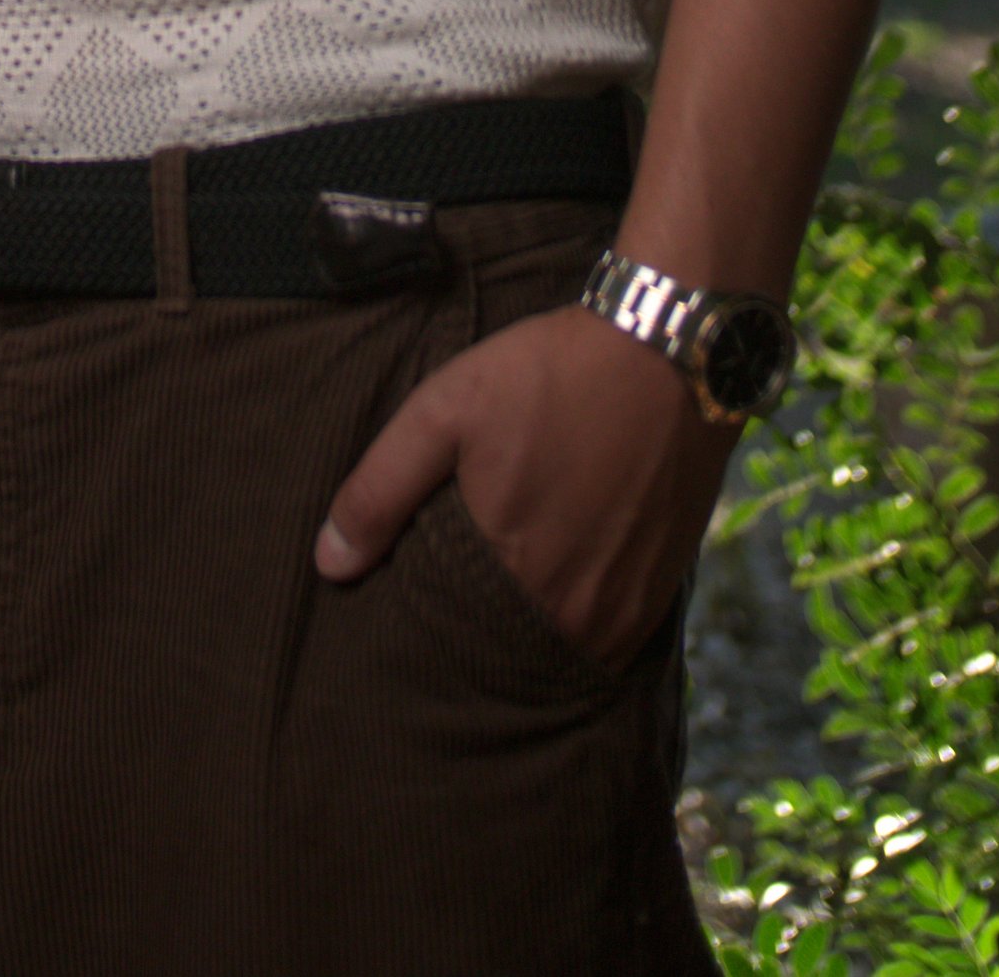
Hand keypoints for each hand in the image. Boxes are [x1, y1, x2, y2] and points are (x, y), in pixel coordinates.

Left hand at [313, 300, 735, 671]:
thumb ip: (381, 491)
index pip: (451, 641)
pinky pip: (608, 633)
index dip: (428, 619)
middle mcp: (575, 615)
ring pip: (559, 646)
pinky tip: (562, 572)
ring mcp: (627, 611)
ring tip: (509, 579)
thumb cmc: (550, 375)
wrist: (669, 348)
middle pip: (506, 650)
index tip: (413, 590)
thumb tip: (328, 565)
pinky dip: (579, 614)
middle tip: (460, 582)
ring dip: (530, 626)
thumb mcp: (445, 412)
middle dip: (477, 628)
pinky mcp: (663, 591)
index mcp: (513, 581)